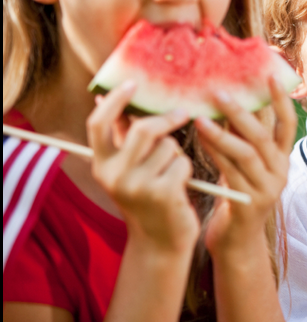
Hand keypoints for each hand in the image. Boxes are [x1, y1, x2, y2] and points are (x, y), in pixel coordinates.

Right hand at [86, 81, 198, 251]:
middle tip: (182, 114)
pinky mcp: (160, 194)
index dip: (115, 101)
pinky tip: (181, 187)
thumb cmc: (150, 197)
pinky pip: (182, 163)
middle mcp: (113, 175)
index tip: (132, 84)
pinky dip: (187, 170)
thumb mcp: (130, 168)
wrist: (161, 242)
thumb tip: (108, 97)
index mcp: (101, 165)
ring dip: (177, 154)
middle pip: (142, 129)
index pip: (98, 124)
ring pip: (168, 146)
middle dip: (167, 120)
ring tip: (173, 174)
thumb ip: (122, 136)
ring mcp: (136, 186)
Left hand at [195, 76, 296, 254]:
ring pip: (247, 153)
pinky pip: (230, 172)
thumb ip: (243, 137)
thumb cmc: (236, 193)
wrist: (236, 240)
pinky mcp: (251, 202)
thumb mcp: (244, 163)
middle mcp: (280, 171)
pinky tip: (200, 141)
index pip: (287, 124)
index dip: (280, 100)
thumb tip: (229, 99)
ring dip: (222, 133)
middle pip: (264, 136)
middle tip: (219, 93)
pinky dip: (215, 153)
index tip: (269, 75)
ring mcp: (268, 188)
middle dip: (241, 112)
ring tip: (200, 118)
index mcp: (282, 158)